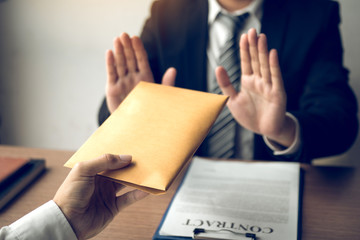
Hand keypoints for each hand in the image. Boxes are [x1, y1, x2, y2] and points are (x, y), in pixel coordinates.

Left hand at [53, 154, 147, 239]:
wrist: (67, 221)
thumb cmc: (70, 194)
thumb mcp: (83, 170)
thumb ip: (103, 161)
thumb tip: (125, 157)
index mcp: (92, 171)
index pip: (109, 160)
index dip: (120, 156)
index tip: (133, 151)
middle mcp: (101, 181)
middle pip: (119, 171)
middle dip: (130, 166)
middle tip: (143, 160)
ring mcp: (107, 193)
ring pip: (126, 183)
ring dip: (136, 179)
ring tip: (148, 172)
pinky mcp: (113, 206)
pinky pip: (129, 198)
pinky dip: (138, 194)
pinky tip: (147, 188)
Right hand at [106, 33, 175, 112]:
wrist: (135, 127)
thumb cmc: (151, 112)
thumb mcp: (160, 97)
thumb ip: (167, 84)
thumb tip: (173, 69)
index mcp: (146, 78)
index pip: (142, 60)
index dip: (138, 49)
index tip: (135, 38)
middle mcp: (133, 78)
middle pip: (130, 59)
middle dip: (127, 47)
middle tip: (124, 34)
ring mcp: (122, 82)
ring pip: (120, 64)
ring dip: (118, 51)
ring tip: (117, 39)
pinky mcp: (112, 89)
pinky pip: (111, 74)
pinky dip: (110, 63)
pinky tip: (109, 52)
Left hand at [215, 28, 294, 146]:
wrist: (264, 130)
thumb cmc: (249, 115)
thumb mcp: (233, 100)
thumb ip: (226, 84)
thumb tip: (218, 67)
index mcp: (248, 81)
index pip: (246, 62)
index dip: (244, 49)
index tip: (243, 36)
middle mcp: (259, 81)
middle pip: (255, 60)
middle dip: (253, 46)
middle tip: (252, 30)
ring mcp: (269, 86)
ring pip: (265, 66)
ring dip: (263, 52)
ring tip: (261, 37)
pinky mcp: (278, 93)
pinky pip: (275, 78)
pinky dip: (273, 66)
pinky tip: (272, 54)